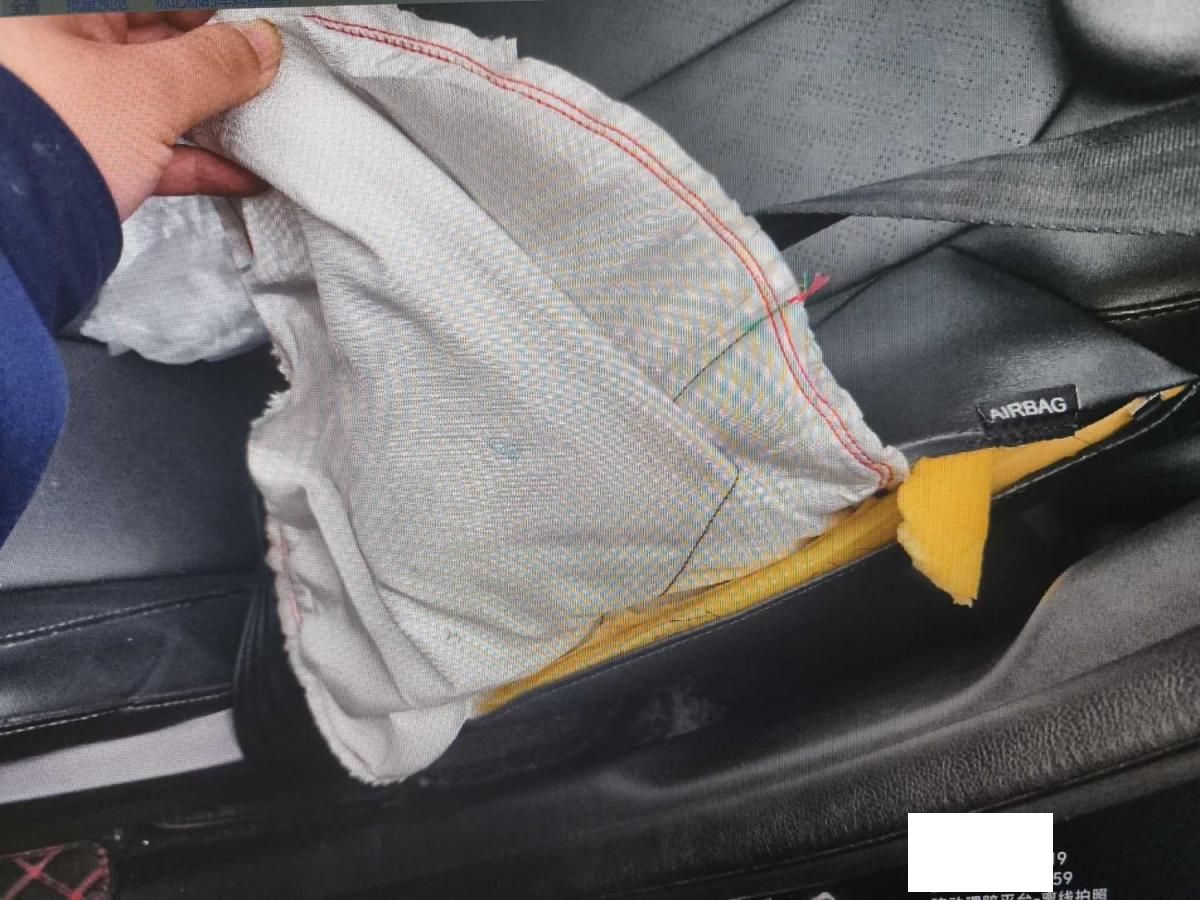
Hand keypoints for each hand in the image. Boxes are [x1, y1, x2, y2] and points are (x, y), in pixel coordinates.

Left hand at [0, 12, 281, 219]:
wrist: (11, 238)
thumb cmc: (53, 141)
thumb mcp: (148, 92)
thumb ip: (213, 65)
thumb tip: (261, 45)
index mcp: (62, 11)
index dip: (212, 15)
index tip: (257, 32)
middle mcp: (60, 49)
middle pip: (159, 42)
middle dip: (219, 64)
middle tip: (267, 76)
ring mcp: (74, 106)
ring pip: (158, 98)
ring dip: (215, 116)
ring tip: (262, 126)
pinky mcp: (88, 157)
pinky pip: (152, 150)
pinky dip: (197, 161)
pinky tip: (241, 174)